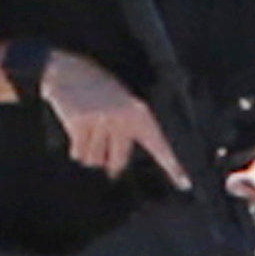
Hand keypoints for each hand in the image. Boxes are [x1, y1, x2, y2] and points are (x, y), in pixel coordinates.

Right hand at [37, 48, 187, 189]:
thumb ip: (126, 131)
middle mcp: (123, 118)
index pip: (158, 145)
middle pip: (118, 163)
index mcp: (139, 113)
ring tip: (88, 130)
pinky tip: (76, 129)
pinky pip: (79, 153)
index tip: (185, 185)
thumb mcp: (121, 105)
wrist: (69, 71)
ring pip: (95, 161)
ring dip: (88, 152)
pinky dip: (75, 148)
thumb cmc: (98, 90)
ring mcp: (102, 120)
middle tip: (100, 143)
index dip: (172, 166)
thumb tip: (114, 170)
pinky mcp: (81, 123)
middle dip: (108, 161)